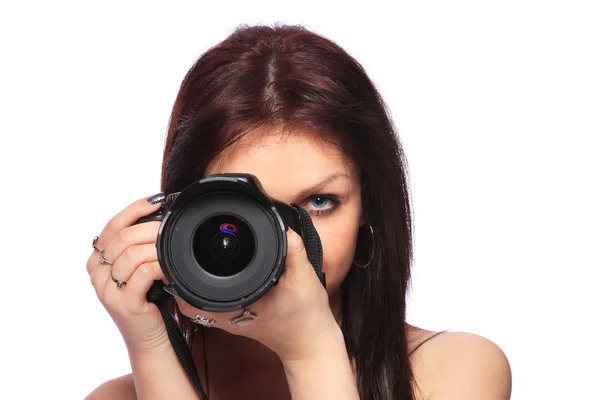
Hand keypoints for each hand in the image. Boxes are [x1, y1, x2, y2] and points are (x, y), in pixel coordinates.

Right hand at [86, 194, 168, 353]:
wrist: (149, 338)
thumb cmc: (148, 299)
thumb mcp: (138, 269)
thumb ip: (137, 246)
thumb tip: (158, 214)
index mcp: (97, 262)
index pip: (112, 226)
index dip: (134, 209)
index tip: (156, 200)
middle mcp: (98, 275)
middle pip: (122, 238)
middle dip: (150, 228)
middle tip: (170, 227)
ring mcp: (108, 291)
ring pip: (132, 254)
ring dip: (157, 247)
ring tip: (172, 248)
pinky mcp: (124, 304)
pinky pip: (142, 274)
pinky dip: (159, 265)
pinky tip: (169, 266)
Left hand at [176, 227, 341, 362]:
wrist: (311, 342)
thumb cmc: (307, 317)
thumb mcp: (304, 278)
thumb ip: (293, 250)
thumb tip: (283, 227)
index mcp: (240, 308)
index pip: (196, 298)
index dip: (182, 278)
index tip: (180, 257)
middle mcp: (230, 318)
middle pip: (188, 300)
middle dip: (181, 277)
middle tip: (181, 253)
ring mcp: (230, 321)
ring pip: (197, 304)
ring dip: (191, 284)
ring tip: (192, 260)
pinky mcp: (236, 319)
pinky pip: (211, 304)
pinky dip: (207, 290)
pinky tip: (213, 274)